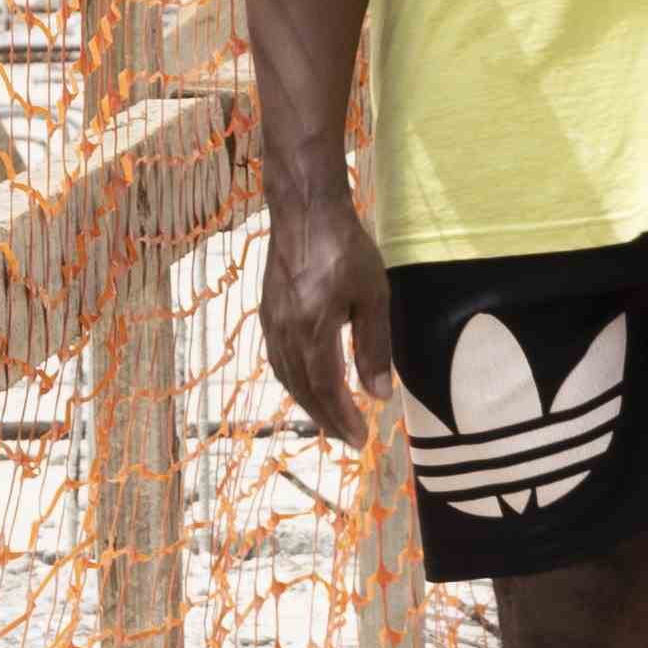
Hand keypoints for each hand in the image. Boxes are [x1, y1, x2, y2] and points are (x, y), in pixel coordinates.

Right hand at [257, 184, 396, 442]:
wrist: (305, 208)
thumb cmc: (345, 247)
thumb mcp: (372, 296)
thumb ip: (374, 347)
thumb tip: (379, 395)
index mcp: (312, 329)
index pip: (326, 388)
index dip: (342, 418)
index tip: (362, 439)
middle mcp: (285, 332)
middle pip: (303, 389)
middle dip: (326, 419)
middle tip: (349, 438)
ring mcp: (272, 322)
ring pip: (286, 377)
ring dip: (308, 403)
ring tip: (330, 418)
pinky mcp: (268, 311)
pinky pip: (278, 359)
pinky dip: (294, 381)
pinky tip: (307, 383)